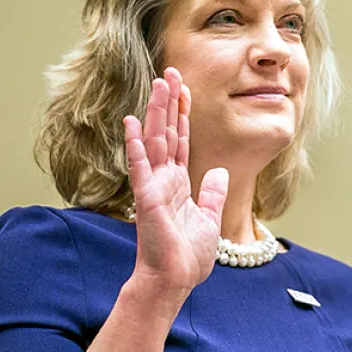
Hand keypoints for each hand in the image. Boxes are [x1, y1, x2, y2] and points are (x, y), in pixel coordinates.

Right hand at [123, 67, 228, 298]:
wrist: (176, 280)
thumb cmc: (188, 256)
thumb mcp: (210, 219)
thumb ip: (213, 194)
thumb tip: (220, 171)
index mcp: (178, 183)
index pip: (181, 140)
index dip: (182, 114)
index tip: (184, 88)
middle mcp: (164, 179)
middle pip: (166, 132)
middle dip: (169, 102)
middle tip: (169, 71)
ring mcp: (153, 186)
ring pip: (154, 141)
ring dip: (155, 113)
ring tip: (157, 84)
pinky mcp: (146, 198)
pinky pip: (140, 167)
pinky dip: (135, 145)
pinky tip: (130, 123)